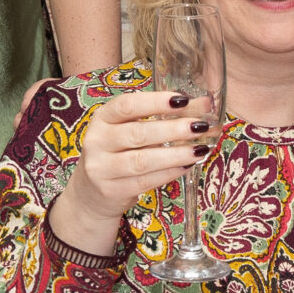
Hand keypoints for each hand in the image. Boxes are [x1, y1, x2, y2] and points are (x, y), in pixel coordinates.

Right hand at [50, 88, 210, 256]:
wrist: (90, 193)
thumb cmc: (117, 154)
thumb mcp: (128, 130)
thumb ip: (161, 117)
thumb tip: (204, 104)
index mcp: (102, 118)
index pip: (127, 105)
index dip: (156, 101)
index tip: (183, 99)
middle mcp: (97, 141)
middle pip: (138, 133)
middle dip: (173, 129)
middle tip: (200, 127)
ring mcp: (101, 168)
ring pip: (142, 160)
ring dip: (175, 154)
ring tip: (199, 149)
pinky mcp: (111, 190)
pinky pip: (145, 181)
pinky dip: (169, 173)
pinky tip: (186, 166)